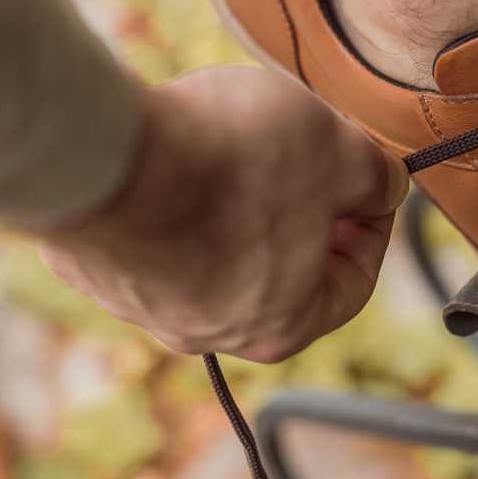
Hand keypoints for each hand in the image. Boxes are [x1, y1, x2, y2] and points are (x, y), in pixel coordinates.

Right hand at [39, 65, 408, 361]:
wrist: (105, 148)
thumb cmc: (233, 160)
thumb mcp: (340, 154)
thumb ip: (377, 178)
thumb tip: (385, 187)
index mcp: (282, 325)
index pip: (351, 285)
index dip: (373, 228)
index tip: (370, 186)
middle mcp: (209, 332)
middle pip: (281, 272)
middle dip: (303, 213)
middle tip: (308, 162)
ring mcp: (142, 304)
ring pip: (214, 252)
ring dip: (239, 203)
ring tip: (238, 146)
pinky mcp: (92, 266)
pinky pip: (154, 234)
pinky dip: (177, 199)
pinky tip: (179, 153)